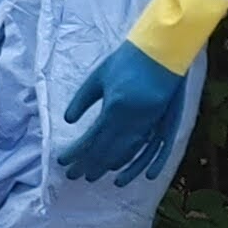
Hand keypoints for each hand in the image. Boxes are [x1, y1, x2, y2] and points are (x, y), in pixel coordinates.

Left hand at [54, 42, 189, 185]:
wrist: (162, 49)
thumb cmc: (127, 60)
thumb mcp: (99, 76)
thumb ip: (82, 100)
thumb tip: (68, 121)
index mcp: (115, 108)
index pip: (92, 139)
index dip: (76, 153)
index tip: (63, 162)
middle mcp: (133, 120)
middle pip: (108, 151)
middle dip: (89, 165)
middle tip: (74, 175)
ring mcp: (151, 124)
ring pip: (128, 154)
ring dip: (110, 167)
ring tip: (94, 177)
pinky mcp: (164, 123)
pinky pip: (154, 151)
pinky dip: (144, 165)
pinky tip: (138, 177)